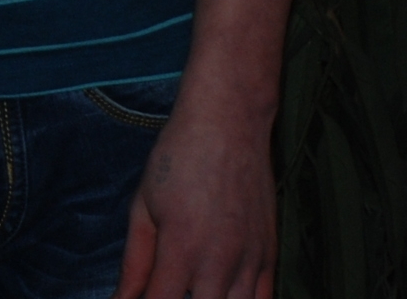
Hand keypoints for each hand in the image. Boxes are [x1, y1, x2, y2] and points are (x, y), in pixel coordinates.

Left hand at [114, 98, 277, 298]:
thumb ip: (134, 262)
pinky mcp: (271, 256)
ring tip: (193, 288)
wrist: (228, 124)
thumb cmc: (177, 160)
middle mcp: (220, 262)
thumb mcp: (143, 207)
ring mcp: (251, 261)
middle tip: (164, 287)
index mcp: (181, 248)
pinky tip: (222, 292)